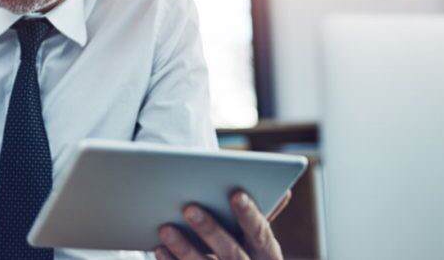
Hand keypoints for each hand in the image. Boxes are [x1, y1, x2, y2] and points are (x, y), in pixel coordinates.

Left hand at [154, 189, 291, 259]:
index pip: (261, 233)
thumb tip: (284, 190)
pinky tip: (159, 248)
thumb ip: (260, 216)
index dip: (249, 215)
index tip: (236, 194)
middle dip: (210, 230)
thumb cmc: (245, 251)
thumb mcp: (257, 240)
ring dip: (184, 249)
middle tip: (189, 207)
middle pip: (231, 253)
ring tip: (166, 228)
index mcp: (267, 254)